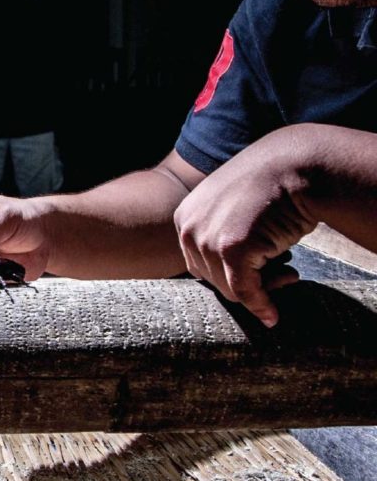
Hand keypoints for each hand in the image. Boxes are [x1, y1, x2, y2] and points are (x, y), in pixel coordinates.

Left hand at [173, 147, 314, 327]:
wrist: (297, 165)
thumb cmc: (271, 187)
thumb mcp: (230, 208)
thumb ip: (219, 236)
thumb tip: (229, 284)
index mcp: (184, 219)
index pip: (199, 265)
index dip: (229, 275)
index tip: (258, 272)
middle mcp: (188, 229)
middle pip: (211, 280)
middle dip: (247, 284)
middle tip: (283, 276)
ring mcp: (207, 239)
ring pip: (228, 289)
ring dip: (262, 290)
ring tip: (289, 276)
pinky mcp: (231, 249)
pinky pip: (244, 291)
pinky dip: (260, 306)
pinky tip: (273, 315)